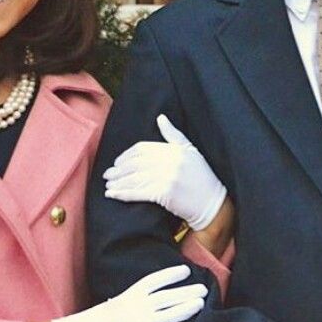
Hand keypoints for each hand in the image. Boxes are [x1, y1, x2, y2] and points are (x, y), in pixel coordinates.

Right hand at [51, 264, 206, 321]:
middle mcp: (137, 307)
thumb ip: (129, 303)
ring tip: (201, 302)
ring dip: (188, 307)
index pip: (155, 280)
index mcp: (129, 295)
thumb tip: (142, 303)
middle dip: (187, 291)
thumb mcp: (112, 306)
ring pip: (171, 314)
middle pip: (168, 296)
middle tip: (203, 288)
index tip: (185, 270)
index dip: (172, 274)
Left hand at [103, 114, 226, 230]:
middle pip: (136, 163)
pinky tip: (113, 195)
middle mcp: (170, 161)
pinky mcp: (165, 193)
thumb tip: (161, 118)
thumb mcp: (191, 150)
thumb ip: (173, 134)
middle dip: (119, 170)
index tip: (117, 163)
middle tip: (107, 175)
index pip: (142, 149)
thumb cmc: (203, 177)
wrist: (214, 204)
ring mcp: (167, 176)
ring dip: (118, 182)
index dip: (126, 156)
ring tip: (108, 186)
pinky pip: (139, 192)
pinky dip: (123, 194)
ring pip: (135, 178)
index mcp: (174, 149)